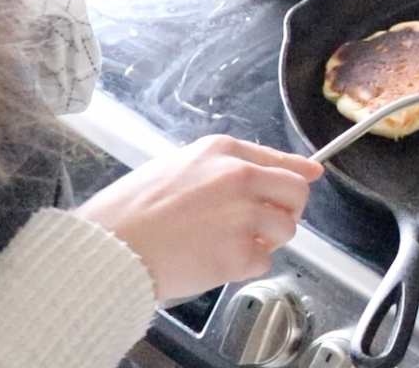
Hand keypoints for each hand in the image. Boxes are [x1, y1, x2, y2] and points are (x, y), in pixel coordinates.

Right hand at [75, 135, 323, 300]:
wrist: (107, 248)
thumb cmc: (131, 211)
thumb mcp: (177, 167)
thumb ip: (228, 167)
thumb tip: (281, 170)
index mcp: (223, 151)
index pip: (281, 160)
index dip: (298, 173)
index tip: (312, 177)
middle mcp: (239, 177)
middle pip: (296, 194)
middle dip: (286, 211)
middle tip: (263, 224)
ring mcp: (242, 215)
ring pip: (285, 230)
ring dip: (265, 241)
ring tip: (227, 243)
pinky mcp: (239, 253)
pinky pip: (263, 262)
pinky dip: (244, 267)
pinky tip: (214, 260)